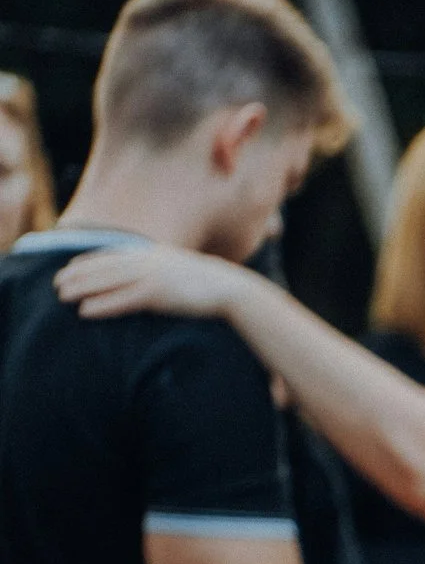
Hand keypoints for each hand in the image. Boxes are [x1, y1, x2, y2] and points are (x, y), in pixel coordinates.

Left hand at [54, 243, 255, 321]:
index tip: (69, 268)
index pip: (110, 254)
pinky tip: (85, 310)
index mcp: (152, 253)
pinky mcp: (158, 294)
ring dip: (82, 288)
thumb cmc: (207, 284)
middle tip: (56, 283)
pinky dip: (102, 304)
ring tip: (62, 295)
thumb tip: (146, 276)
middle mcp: (147, 260)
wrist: (230, 288)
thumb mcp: (179, 268)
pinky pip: (122, 299)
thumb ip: (159, 268)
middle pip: (103, 266)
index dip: (87, 262)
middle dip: (77, 274)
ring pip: (107, 280)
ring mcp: (152, 276)